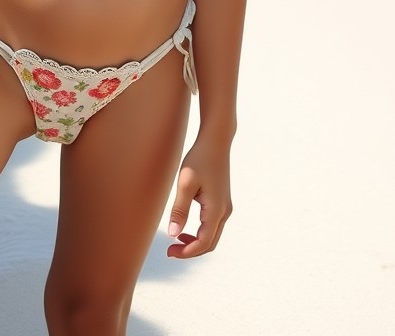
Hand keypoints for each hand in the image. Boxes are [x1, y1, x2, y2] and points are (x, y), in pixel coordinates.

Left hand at [166, 136, 232, 257]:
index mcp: (216, 210)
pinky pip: (213, 226)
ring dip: (195, 242)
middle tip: (170, 250)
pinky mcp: (222, 202)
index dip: (186, 252)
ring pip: (212, 236)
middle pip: (210, 244)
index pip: (203, 243)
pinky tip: (185, 227)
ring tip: (176, 240)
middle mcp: (224, 212)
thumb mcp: (186, 183)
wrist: (216, 141)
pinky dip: (200, 233)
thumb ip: (179, 209)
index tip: (168, 251)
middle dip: (190, 250)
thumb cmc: (199, 159)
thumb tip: (173, 234)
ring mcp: (225, 207)